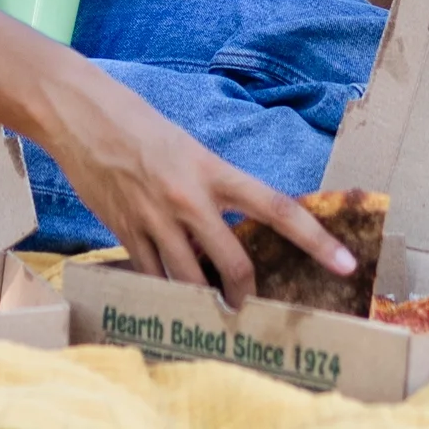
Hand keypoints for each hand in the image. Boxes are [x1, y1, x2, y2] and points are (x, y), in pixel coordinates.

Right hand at [46, 65, 356, 306]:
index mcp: (215, 172)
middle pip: (234, 265)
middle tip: (249, 305)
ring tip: (211, 311)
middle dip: (246, 293)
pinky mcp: (126, 234)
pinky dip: (166, 289)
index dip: (316, 240)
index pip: (278, 209)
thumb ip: (215, 189)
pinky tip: (169, 294)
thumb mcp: (192, 152)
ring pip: (191, 281)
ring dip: (205, 302)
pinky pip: (154, 277)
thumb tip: (235, 229)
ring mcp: (156, 221)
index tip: (346, 265)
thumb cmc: (142, 128)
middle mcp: (190, 200)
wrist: (83, 118)